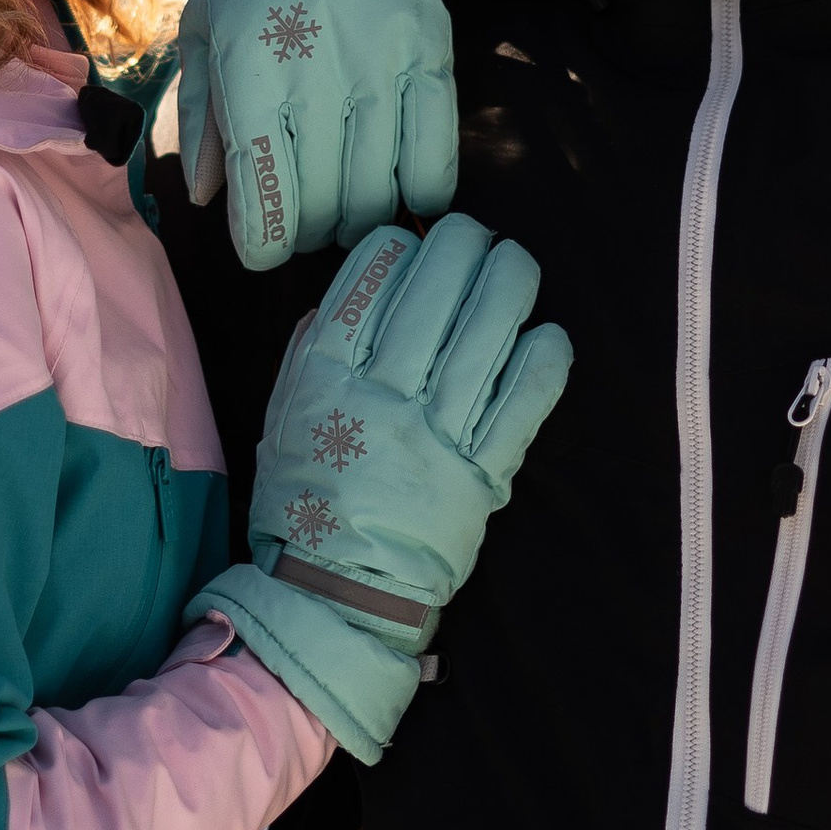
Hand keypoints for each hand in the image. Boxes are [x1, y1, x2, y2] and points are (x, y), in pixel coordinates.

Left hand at [173, 0, 457, 270]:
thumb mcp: (205, 32)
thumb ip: (203, 117)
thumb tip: (209, 198)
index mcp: (253, 69)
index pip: (266, 192)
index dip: (263, 244)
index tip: (262, 250)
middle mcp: (319, 72)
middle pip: (326, 205)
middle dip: (310, 233)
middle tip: (304, 223)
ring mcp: (382, 66)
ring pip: (381, 189)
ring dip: (360, 219)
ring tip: (346, 207)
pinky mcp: (431, 56)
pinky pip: (436, 155)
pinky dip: (420, 193)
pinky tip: (402, 190)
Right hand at [190, 215, 571, 760]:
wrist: (339, 594)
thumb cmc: (307, 502)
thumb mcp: (282, 419)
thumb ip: (309, 354)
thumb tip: (343, 296)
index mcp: (326, 379)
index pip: (367, 282)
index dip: (397, 246)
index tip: (411, 239)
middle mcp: (383, 397)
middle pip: (435, 293)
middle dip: (462, 247)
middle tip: (476, 236)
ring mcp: (437, 434)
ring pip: (486, 334)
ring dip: (510, 284)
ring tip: (516, 264)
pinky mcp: (483, 472)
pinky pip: (524, 402)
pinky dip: (542, 361)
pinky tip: (548, 334)